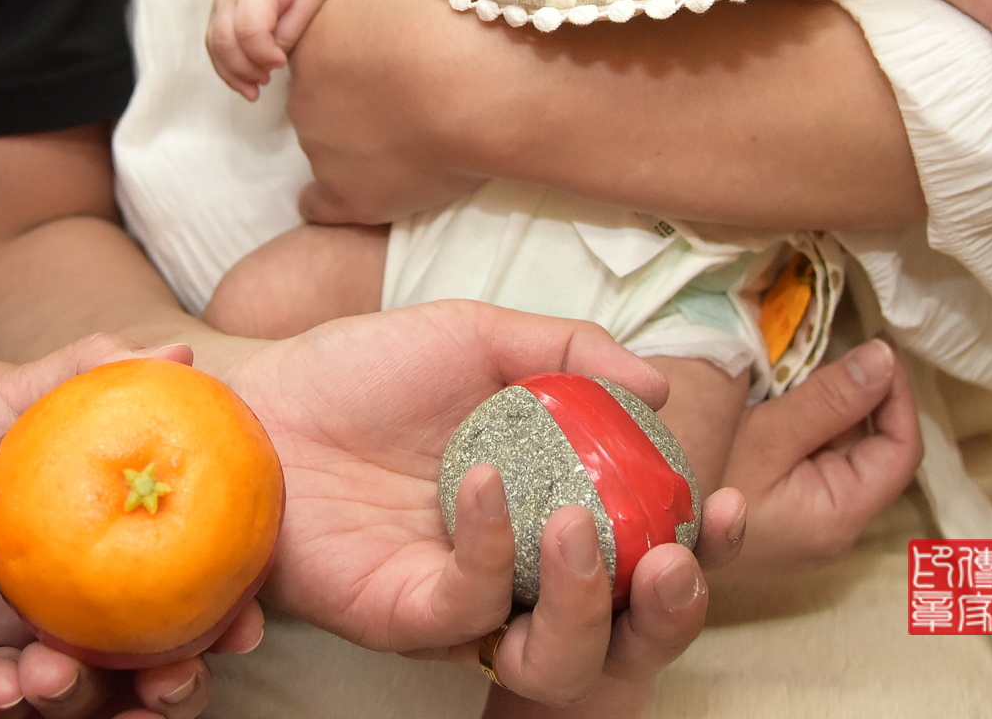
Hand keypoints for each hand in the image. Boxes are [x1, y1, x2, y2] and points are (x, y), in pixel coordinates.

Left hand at [0, 339, 258, 717]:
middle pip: (130, 667)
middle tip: (169, 681)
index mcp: (86, 550)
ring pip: (62, 698)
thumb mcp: (6, 389)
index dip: (216, 623)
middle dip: (163, 688)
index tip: (245, 625)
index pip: (169, 599)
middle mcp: (50, 607)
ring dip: (73, 701)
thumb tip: (177, 351)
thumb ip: (83, 374)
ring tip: (44, 679)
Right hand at [207, 0, 332, 99]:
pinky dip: (227, 65)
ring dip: (232, 73)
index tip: (282, 63)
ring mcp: (220, 2)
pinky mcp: (219, 11)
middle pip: (224, 41)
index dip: (263, 54)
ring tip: (255, 91)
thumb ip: (289, 34)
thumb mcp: (309, 2)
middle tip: (267, 80)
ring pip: (214, 46)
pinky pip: (215, 43)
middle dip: (244, 69)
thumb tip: (271, 62)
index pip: (248, 30)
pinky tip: (245, 81)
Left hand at [221, 301, 742, 704]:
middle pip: (621, 631)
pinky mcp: (403, 613)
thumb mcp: (477, 337)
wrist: (259, 398)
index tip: (732, 504)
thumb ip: (569, 351)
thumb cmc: (363, 371)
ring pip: (555, 656)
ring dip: (587, 598)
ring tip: (581, 519)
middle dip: (668, 606)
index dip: (703, 543)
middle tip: (677, 548)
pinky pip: (467, 608)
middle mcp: (518, 569)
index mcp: (551, 507)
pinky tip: (483, 478)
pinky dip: (489, 547)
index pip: (648, 549)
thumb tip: (661, 383)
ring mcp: (463, 600)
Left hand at [288, 0, 496, 223]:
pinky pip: (321, 206)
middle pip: (327, 101)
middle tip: (418, 99)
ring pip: (331, 151)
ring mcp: (321, 146)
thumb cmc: (453, 12)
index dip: (360, 58)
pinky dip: (342, 200)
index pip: (326, 52)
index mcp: (319, 35)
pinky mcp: (343, 195)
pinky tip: (373, 191)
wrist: (476, 82)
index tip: (392, 63)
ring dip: (364, 150)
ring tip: (418, 142)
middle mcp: (306, 90)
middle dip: (361, 102)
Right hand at [714, 337, 920, 575]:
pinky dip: (810, 423)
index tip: (880, 345)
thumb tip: (885, 358)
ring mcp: (812, 520)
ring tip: (802, 369)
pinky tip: (784, 399)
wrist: (646, 530)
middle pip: (875, 449)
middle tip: (836, 346)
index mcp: (841, 515)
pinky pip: (816, 459)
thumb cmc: (700, 486)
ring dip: (833, 405)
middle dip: (863, 394)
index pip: (901, 450)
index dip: (899, 394)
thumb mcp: (765, 435)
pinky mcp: (790, 509)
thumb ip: (830, 399)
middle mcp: (837, 526)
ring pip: (844, 450)